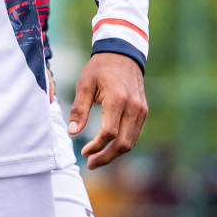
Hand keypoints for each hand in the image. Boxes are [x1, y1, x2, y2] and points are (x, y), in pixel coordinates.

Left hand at [67, 52, 147, 168]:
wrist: (122, 53)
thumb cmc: (100, 68)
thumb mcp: (84, 85)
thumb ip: (79, 109)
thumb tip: (72, 132)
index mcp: (117, 99)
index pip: (109, 133)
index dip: (96, 146)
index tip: (84, 152)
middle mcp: (133, 107)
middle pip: (123, 143)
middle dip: (106, 157)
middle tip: (91, 163)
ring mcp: (141, 110)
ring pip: (131, 141)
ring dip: (115, 153)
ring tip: (97, 158)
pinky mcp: (143, 111)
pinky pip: (134, 134)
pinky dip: (122, 144)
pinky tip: (109, 147)